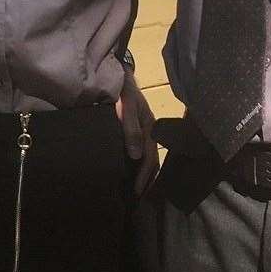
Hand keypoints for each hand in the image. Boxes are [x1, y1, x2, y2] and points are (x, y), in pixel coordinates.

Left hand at [115, 70, 158, 196]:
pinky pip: (141, 151)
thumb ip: (131, 128)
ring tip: (135, 192)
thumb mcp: (127, 105)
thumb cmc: (123, 89)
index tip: (136, 193)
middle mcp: (151, 131)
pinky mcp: (137, 128)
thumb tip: (135, 156)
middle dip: (146, 180)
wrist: (118, 72)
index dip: (143, 177)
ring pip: (148, 157)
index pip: (150, 159)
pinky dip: (138, 165)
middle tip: (137, 199)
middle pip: (152, 161)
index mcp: (151, 128)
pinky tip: (130, 172)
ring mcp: (145, 129)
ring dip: (143, 174)